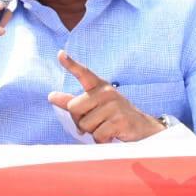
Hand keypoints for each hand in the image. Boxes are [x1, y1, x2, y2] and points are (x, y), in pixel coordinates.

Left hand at [48, 51, 164, 143]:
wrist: (144, 129)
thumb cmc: (114, 118)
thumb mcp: (95, 107)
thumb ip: (73, 102)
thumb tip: (51, 96)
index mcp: (99, 87)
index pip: (83, 73)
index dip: (71, 64)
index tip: (60, 54)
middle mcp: (106, 92)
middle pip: (74, 108)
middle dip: (79, 121)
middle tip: (95, 124)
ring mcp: (114, 105)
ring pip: (85, 125)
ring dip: (92, 133)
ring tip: (107, 129)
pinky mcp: (120, 120)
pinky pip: (97, 135)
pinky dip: (102, 141)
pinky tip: (112, 136)